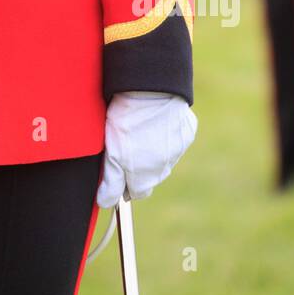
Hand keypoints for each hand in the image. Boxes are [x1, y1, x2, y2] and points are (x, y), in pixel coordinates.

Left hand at [97, 91, 196, 208]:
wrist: (152, 91)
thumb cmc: (127, 120)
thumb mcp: (111, 151)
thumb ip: (110, 182)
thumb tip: (106, 203)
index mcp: (144, 175)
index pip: (136, 193)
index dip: (124, 182)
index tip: (117, 168)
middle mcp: (164, 168)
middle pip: (151, 177)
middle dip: (139, 167)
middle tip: (126, 145)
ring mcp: (178, 151)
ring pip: (164, 160)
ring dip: (153, 151)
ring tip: (139, 130)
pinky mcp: (187, 133)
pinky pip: (176, 141)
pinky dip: (167, 135)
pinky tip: (156, 121)